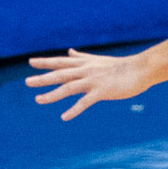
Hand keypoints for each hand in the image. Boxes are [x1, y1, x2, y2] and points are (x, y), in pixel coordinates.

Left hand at [25, 49, 152, 119]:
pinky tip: (64, 117)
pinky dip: (74, 110)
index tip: (30, 62)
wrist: (140, 70)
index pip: (61, 62)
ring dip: (52, 94)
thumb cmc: (120, 66)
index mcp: (84, 64)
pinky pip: (85, 102)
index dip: (45, 62)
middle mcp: (86, 71)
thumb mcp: (97, 60)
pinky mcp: (102, 92)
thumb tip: (69, 51)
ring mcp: (93, 81)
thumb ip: (81, 57)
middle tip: (27, 82)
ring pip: (68, 87)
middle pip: (60, 74)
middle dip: (43, 78)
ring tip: (38, 100)